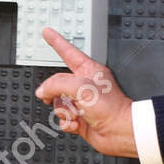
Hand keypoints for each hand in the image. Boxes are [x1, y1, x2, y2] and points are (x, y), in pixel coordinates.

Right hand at [34, 28, 137, 158]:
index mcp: (88, 70)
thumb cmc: (111, 108)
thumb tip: (43, 91)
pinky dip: (67, 123)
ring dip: (64, 111)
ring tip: (77, 113)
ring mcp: (81, 103)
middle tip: (61, 98)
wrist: (120, 132)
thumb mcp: (81, 88)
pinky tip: (77, 123)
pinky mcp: (80, 118)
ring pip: (58, 102)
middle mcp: (84, 85)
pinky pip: (63, 118)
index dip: (56, 41)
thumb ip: (57, 84)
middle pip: (57, 83)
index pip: (68, 51)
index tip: (47, 32)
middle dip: (56, 94)